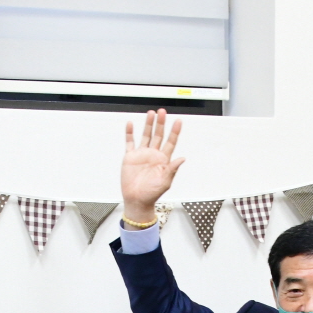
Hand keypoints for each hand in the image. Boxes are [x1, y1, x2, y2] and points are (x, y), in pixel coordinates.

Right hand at [120, 109, 185, 223]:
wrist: (137, 200)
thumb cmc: (152, 193)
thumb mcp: (165, 182)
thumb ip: (172, 169)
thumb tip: (182, 158)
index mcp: (163, 160)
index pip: (171, 142)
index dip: (174, 132)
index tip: (178, 121)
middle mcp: (153, 155)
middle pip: (159, 135)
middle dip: (161, 123)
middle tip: (163, 112)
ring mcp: (142, 154)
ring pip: (146, 135)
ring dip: (148, 124)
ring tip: (151, 113)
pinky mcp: (131, 157)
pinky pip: (130, 142)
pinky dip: (129, 133)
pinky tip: (130, 124)